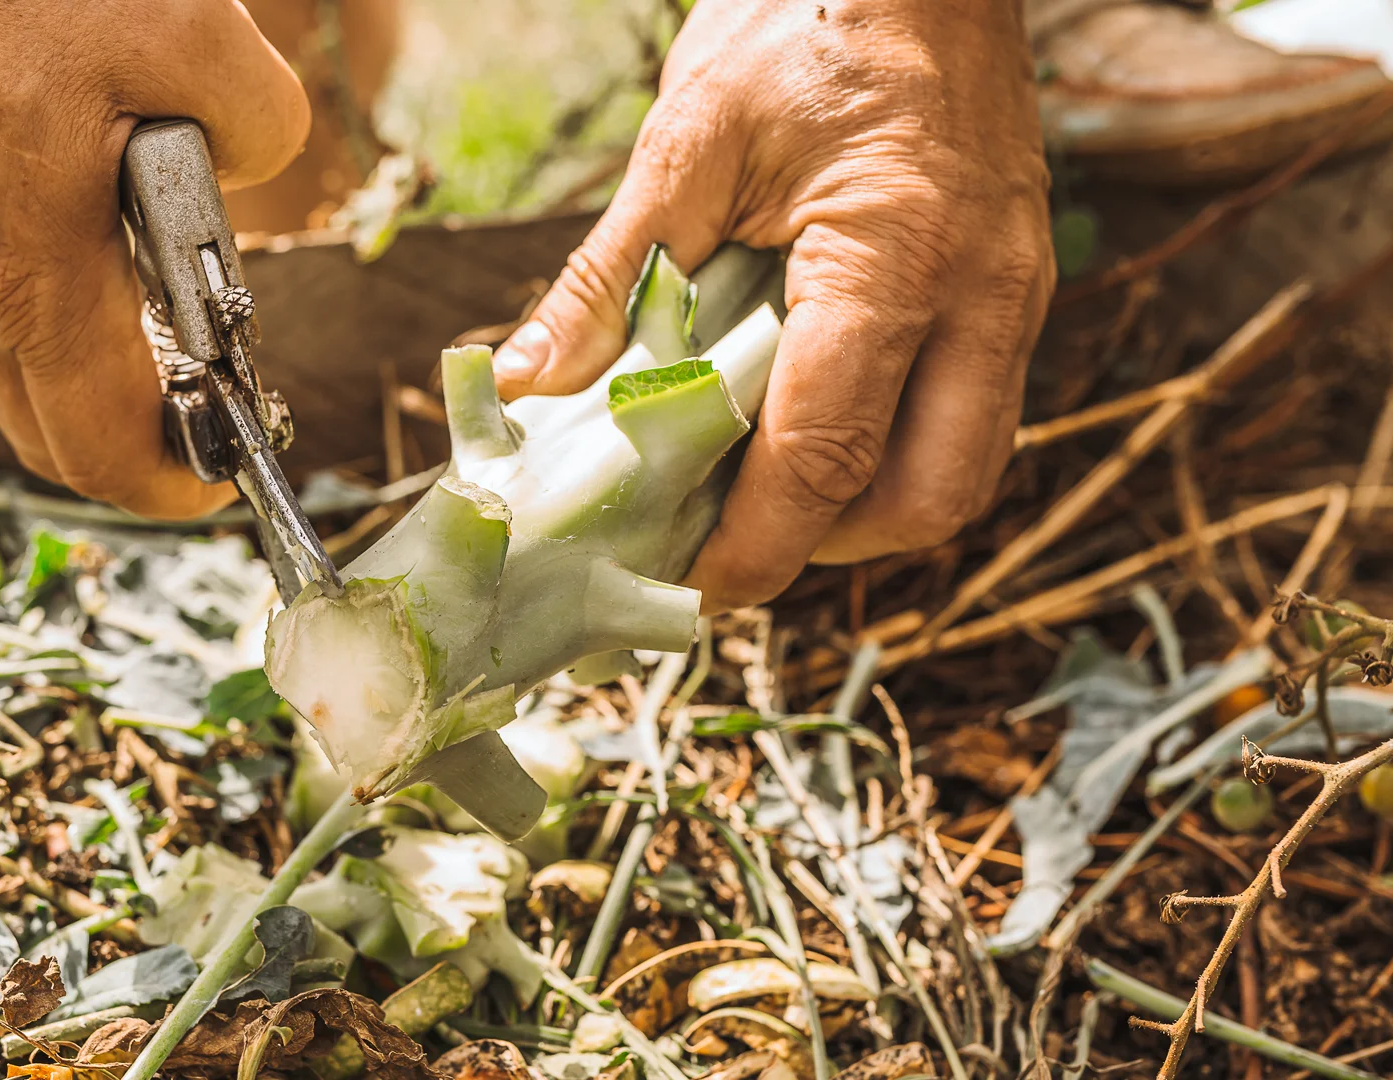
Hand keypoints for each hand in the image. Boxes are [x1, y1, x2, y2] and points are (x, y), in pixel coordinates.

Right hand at [0, 0, 309, 516]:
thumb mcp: (190, 32)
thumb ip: (257, 123)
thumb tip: (248, 164)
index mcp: (35, 278)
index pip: (102, 448)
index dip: (170, 485)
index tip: (220, 479)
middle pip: (41, 428)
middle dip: (124, 443)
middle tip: (194, 407)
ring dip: (67, 373)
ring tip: (139, 322)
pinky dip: (16, 305)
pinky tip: (56, 233)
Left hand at [493, 0, 1053, 609]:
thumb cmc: (808, 14)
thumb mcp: (687, 140)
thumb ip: (611, 275)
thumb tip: (529, 382)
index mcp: (897, 258)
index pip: (830, 452)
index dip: (757, 542)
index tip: (689, 585)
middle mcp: (984, 293)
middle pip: (930, 498)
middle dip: (824, 547)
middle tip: (726, 544)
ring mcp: (1014, 291)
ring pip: (963, 467)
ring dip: (863, 506)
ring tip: (760, 489)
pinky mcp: (1014, 283)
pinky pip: (970, 410)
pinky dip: (893, 446)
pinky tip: (810, 419)